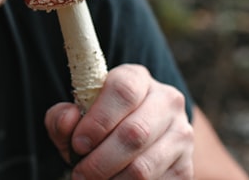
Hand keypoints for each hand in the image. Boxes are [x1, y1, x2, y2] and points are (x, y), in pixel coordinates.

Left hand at [44, 64, 194, 178]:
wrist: (133, 140)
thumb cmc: (98, 125)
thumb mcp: (76, 115)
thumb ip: (63, 116)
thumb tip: (68, 120)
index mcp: (137, 78)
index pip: (123, 91)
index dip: (98, 121)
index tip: (78, 144)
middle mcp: (167, 100)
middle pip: (135, 133)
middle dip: (100, 161)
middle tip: (80, 174)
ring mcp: (181, 133)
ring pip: (144, 166)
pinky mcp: (186, 166)